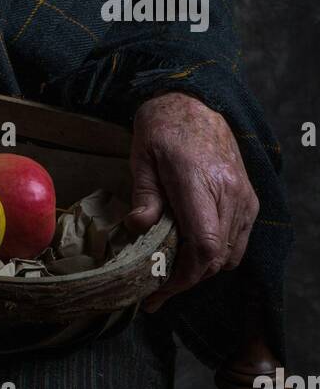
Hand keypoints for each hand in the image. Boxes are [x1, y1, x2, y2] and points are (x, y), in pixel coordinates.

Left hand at [123, 91, 258, 313]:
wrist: (193, 99)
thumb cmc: (162, 125)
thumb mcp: (141, 155)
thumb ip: (144, 194)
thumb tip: (139, 228)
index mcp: (199, 180)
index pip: (204, 244)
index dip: (184, 275)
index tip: (159, 289)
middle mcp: (229, 191)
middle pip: (217, 256)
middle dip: (187, 278)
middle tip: (157, 288)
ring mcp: (244, 195)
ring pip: (231, 253)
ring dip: (203, 268)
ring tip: (172, 270)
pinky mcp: (249, 197)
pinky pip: (239, 239)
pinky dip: (219, 253)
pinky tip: (193, 250)